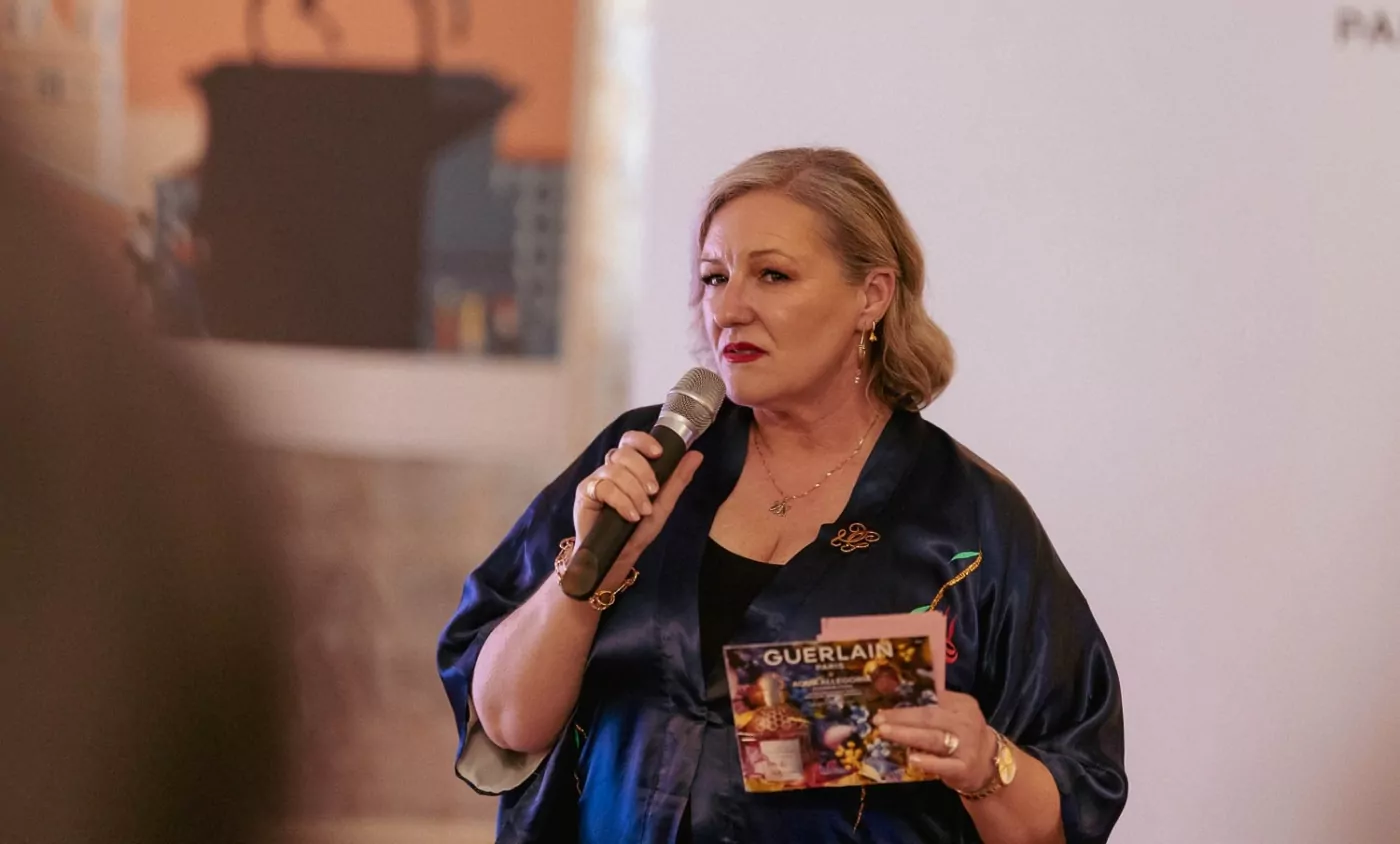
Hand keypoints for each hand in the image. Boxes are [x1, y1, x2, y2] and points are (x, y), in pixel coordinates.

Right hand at [572, 431, 703, 590]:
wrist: (616, 557)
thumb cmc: (636, 531)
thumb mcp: (663, 505)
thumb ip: (677, 480)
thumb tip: (697, 454)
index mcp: (628, 467)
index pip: (631, 440)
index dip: (643, 441)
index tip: (658, 453)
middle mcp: (610, 469)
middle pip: (623, 452)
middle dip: (643, 471)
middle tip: (653, 492)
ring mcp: (596, 480)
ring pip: (614, 470)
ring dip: (634, 491)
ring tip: (642, 511)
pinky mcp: (585, 493)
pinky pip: (603, 487)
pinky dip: (621, 501)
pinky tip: (630, 515)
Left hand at [873, 691, 997, 793]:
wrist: (990, 765)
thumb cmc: (965, 734)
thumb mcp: (959, 712)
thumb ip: (938, 703)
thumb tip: (904, 692)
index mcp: (962, 705)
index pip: (932, 700)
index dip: (907, 702)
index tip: (884, 703)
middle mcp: (965, 724)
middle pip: (929, 718)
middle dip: (901, 718)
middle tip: (878, 719)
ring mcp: (965, 747)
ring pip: (933, 739)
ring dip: (907, 735)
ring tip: (885, 732)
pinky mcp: (963, 768)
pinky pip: (943, 765)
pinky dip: (928, 762)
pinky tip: (911, 759)